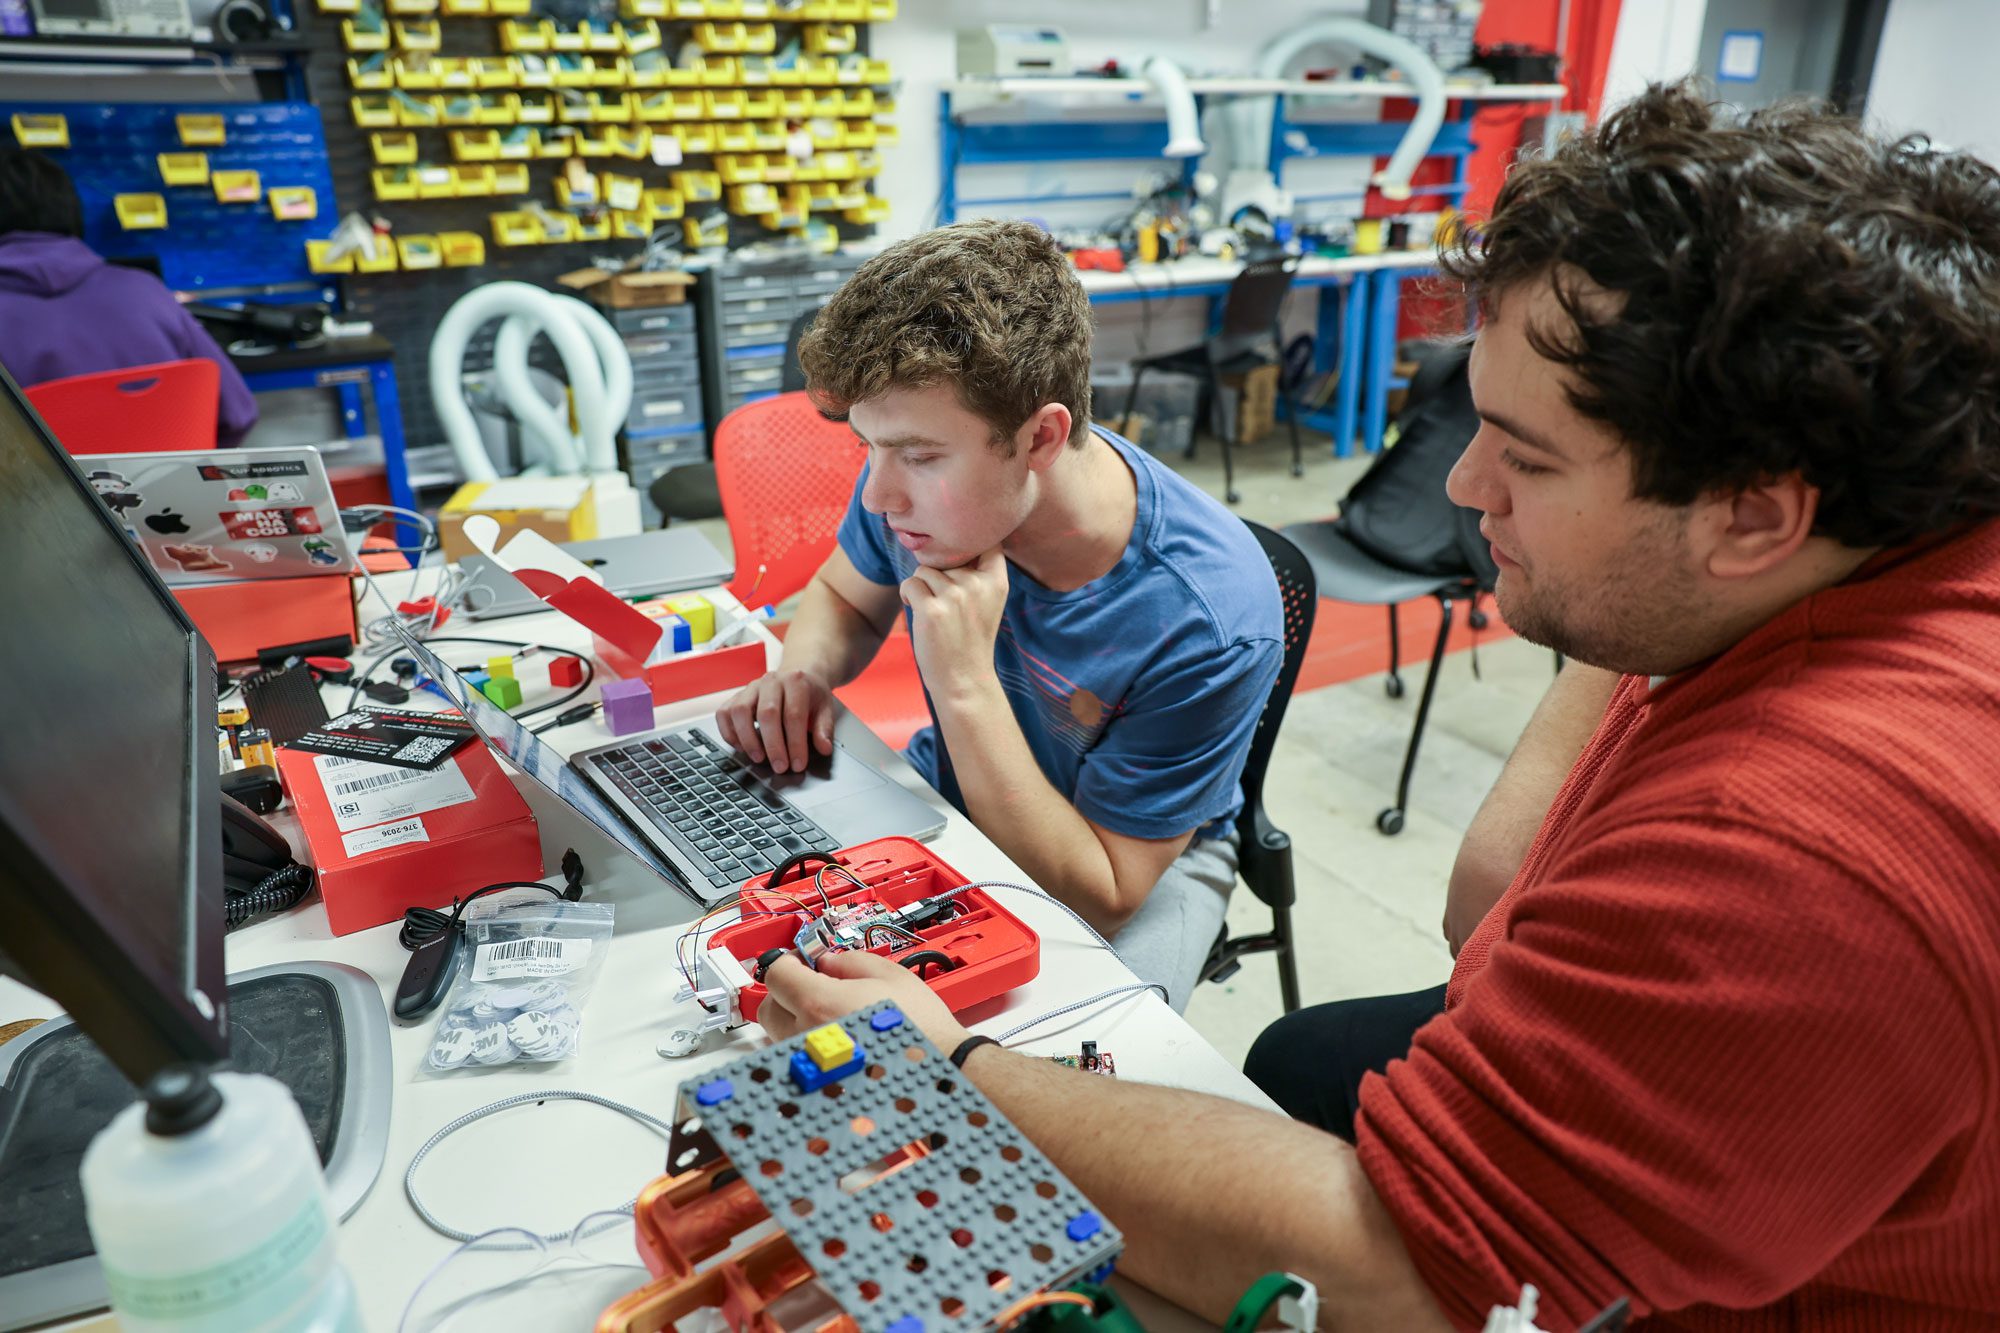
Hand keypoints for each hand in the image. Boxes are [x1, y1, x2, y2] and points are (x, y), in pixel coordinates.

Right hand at [714, 668, 834, 773]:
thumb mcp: (825, 707)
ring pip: (740, 711)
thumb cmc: (810, 692)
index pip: (794, 715)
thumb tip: (824, 748)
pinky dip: (729, 732)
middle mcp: (771, 681)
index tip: (798, 764)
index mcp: (796, 681)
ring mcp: (751, 687)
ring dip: (747, 739)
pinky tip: (741, 747)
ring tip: (758, 758)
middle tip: (780, 767)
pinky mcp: (737, 695)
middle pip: (767, 713)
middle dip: (773, 745)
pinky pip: (724, 713)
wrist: (799, 671)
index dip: (796, 743)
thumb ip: (824, 728)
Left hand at [758, 949, 970, 1053]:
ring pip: (782, 1032)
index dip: (787, 961)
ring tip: (835, 1012)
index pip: (775, 974)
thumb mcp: (888, 974)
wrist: (938, 1067)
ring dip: (798, 1016)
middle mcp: (807, 1036)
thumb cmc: (919, 1027)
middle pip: (769, 1006)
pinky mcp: (819, 1081)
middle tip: (814, 983)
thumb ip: (848, 960)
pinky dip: (810, 1041)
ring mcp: (811, 1063)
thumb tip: (827, 961)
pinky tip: (840, 1035)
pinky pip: (800, 1054)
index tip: (800, 959)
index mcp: (819, 1004)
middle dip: (786, 990)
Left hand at [900, 548, 1008, 699]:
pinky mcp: (931, 609)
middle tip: (946, 604)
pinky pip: (910, 584)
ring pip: (924, 570)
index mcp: (996, 581)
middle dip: (939, 575)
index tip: (961, 557)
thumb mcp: (987, 602)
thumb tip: (944, 539)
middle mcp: (977, 584)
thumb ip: (976, 572)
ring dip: (922, 587)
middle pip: (945, 557)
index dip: (968, 542)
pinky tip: (919, 612)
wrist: (964, 680)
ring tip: (934, 610)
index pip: (985, 541)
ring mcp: (954, 596)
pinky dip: (908, 596)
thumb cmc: (970, 638)